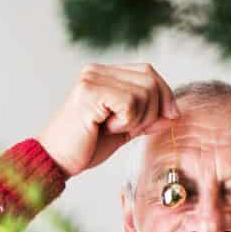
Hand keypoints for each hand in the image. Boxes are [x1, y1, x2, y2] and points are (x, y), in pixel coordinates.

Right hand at [38, 63, 179, 177]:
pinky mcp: (90, 92)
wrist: (56, 161)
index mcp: (104, 74)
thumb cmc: (85, 147)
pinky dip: (126, 122)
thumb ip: (147, 119)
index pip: (148, 72)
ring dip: (138, 119)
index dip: (165, 94)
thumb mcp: (124, 131)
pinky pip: (130, 103)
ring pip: (144, 92)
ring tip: (114, 128)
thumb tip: (174, 113)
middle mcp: (97, 71)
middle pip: (150, 79)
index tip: (170, 117)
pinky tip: (105, 128)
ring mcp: (92, 79)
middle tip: (134, 129)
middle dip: (155, 110)